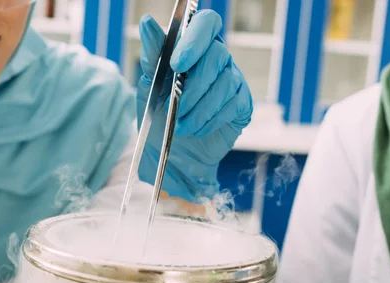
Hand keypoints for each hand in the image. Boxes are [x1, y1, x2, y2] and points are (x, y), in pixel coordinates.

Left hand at [137, 10, 252, 200]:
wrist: (170, 153)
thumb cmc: (158, 115)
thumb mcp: (149, 85)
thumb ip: (152, 55)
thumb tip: (147, 23)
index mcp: (194, 46)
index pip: (206, 23)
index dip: (195, 40)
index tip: (177, 64)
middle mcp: (218, 58)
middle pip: (217, 55)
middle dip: (192, 86)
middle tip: (172, 107)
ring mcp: (233, 80)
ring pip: (225, 83)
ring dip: (199, 108)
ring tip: (180, 125)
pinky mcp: (242, 104)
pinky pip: (233, 105)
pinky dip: (210, 120)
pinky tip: (197, 129)